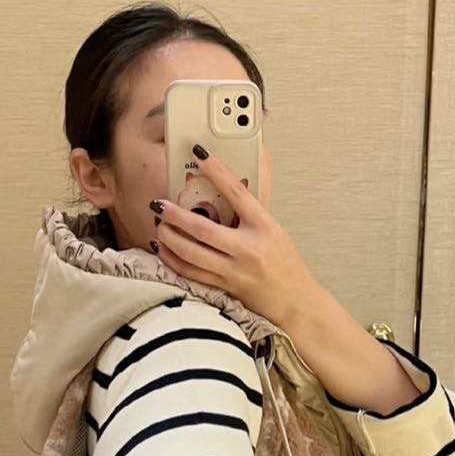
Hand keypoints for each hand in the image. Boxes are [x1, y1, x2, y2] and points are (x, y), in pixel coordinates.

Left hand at [152, 142, 317, 327]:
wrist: (296, 302)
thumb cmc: (285, 264)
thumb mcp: (274, 230)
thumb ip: (250, 212)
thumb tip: (228, 185)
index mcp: (264, 228)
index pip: (237, 193)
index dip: (217, 171)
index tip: (200, 153)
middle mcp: (248, 250)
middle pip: (203, 229)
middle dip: (175, 214)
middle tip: (160, 203)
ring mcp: (234, 271)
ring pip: (191, 253)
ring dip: (169, 237)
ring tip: (159, 224)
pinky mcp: (224, 288)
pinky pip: (191, 273)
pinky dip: (172, 259)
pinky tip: (163, 248)